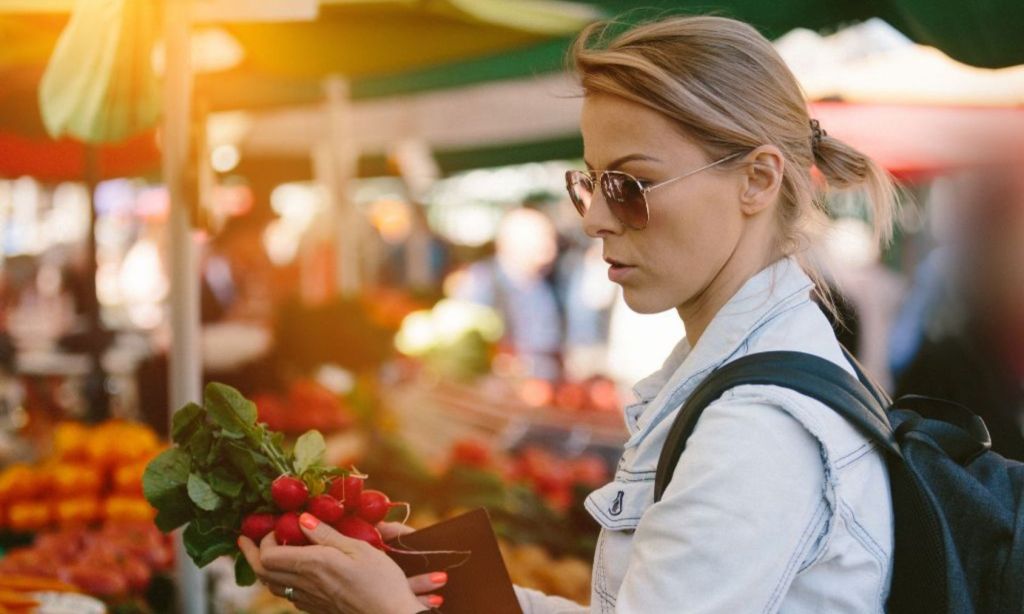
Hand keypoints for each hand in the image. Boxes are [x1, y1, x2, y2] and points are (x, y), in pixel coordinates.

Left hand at [238, 513, 446, 613]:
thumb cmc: (381, 581)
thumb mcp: (359, 548)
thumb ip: (327, 534)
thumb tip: (301, 519)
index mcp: (313, 565)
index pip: (268, 555)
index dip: (263, 540)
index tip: (274, 525)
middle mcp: (306, 584)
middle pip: (263, 573)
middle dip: (250, 554)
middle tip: (244, 539)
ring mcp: (310, 600)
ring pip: (273, 586)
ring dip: (263, 569)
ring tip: (264, 554)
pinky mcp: (318, 608)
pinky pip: (289, 595)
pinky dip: (280, 581)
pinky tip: (291, 574)